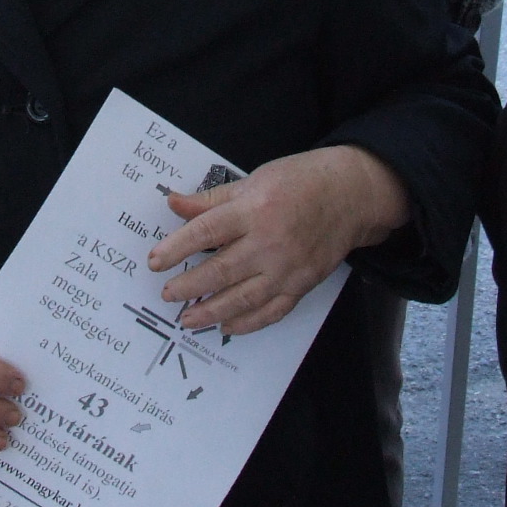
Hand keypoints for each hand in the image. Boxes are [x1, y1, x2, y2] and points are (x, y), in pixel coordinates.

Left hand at [147, 145, 410, 336]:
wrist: (351, 194)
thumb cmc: (301, 182)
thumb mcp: (253, 180)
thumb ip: (211, 199)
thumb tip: (173, 204)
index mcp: (254, 209)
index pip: (206, 232)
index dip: (177, 249)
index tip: (155, 261)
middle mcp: (270, 241)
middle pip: (221, 271)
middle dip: (189, 286)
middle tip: (167, 294)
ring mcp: (287, 267)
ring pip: (243, 298)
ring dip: (211, 312)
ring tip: (187, 318)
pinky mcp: (302, 284)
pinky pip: (271, 311)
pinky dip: (248, 323)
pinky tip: (227, 327)